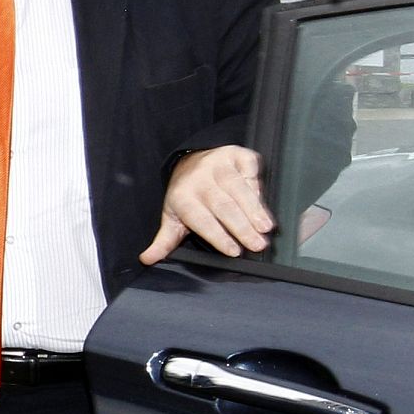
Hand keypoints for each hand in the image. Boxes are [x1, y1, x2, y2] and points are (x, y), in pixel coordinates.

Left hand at [140, 145, 274, 263]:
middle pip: (223, 206)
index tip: (234, 251)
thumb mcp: (172, 217)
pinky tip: (262, 201)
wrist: (190, 159)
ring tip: (265, 228)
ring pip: (238, 188)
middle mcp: (198, 179)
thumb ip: (164, 241)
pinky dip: (257, 185)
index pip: (202, 220)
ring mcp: (217, 164)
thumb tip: (148, 259)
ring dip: (254, 209)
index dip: (218, 236)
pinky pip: (248, 169)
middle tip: (257, 244)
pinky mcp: (234, 154)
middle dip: (242, 227)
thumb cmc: (185, 195)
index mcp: (181, 197)